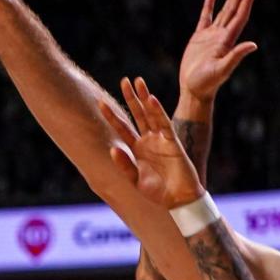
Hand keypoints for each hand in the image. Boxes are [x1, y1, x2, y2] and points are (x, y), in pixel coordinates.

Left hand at [102, 77, 206, 210]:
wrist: (179, 200)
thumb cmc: (158, 192)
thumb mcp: (135, 180)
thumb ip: (124, 165)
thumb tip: (113, 150)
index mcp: (137, 149)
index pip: (122, 128)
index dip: (111, 115)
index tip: (99, 101)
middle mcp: (148, 140)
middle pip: (137, 114)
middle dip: (130, 98)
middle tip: (124, 80)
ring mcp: (161, 140)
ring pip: (150, 114)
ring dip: (144, 98)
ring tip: (138, 81)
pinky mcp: (173, 142)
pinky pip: (164, 124)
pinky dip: (157, 111)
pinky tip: (151, 99)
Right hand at [180, 0, 257, 100]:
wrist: (194, 90)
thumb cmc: (207, 83)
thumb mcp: (221, 70)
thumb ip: (236, 56)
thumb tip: (253, 45)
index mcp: (227, 41)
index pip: (239, 17)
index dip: (246, 2)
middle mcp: (222, 36)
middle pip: (233, 11)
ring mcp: (210, 36)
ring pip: (223, 12)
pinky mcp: (198, 38)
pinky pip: (205, 18)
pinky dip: (209, 6)